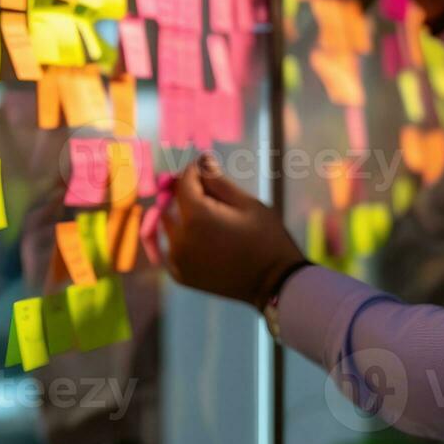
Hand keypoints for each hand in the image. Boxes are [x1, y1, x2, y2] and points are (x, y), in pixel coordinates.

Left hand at [160, 156, 307, 309]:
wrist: (274, 284)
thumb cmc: (267, 239)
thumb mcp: (247, 204)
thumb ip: (217, 181)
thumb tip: (201, 159)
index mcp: (197, 217)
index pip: (184, 183)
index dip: (194, 171)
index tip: (206, 167)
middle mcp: (180, 239)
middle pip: (173, 204)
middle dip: (189, 194)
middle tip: (213, 196)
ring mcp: (177, 259)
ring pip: (169, 226)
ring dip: (183, 217)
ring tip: (212, 220)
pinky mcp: (179, 275)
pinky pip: (172, 248)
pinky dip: (182, 240)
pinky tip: (205, 240)